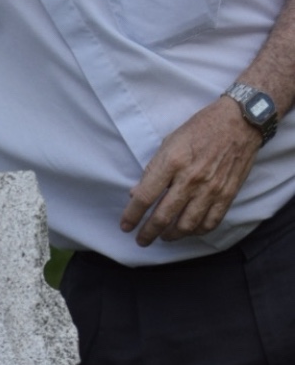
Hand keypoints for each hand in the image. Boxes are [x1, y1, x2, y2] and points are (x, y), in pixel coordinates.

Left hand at [120, 98, 261, 246]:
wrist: (238, 123)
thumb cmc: (198, 129)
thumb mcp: (168, 143)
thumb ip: (152, 170)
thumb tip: (136, 193)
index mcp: (171, 162)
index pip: (145, 197)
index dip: (132, 215)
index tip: (125, 226)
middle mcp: (190, 179)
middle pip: (164, 216)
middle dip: (149, 232)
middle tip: (141, 240)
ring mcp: (211, 189)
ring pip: (187, 224)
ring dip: (172, 235)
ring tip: (163, 236)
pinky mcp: (227, 195)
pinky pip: (211, 222)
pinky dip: (197, 231)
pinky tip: (188, 231)